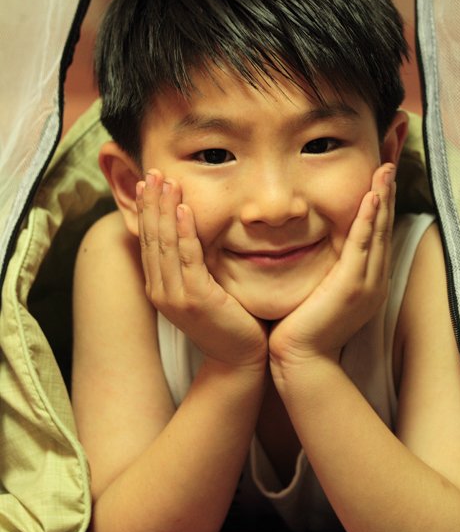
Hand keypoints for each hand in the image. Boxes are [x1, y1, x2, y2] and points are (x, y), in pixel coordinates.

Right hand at [137, 170, 267, 369]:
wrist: (240, 360)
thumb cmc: (230, 321)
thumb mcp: (206, 288)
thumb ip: (196, 263)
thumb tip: (198, 231)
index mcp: (160, 287)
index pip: (149, 240)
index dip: (148, 210)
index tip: (150, 182)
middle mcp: (160, 290)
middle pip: (151, 237)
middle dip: (151, 202)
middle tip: (152, 171)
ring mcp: (175, 296)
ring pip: (165, 243)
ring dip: (164, 209)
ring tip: (165, 181)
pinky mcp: (196, 299)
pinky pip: (187, 258)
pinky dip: (185, 231)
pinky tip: (185, 209)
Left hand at [269, 164, 395, 369]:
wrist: (300, 360)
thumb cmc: (302, 328)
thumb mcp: (318, 292)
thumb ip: (323, 270)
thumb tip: (312, 246)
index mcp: (367, 281)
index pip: (375, 233)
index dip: (380, 203)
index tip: (380, 176)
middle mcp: (374, 280)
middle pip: (383, 227)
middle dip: (387, 193)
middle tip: (389, 160)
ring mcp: (366, 283)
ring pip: (377, 232)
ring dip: (382, 198)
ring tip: (385, 169)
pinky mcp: (352, 286)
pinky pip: (362, 245)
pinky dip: (368, 219)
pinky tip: (371, 197)